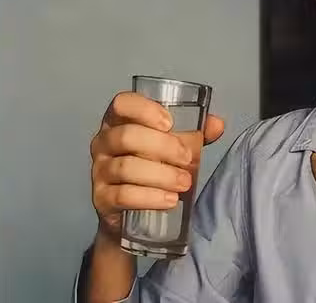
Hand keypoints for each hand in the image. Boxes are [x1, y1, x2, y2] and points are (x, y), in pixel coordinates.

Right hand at [90, 92, 224, 239]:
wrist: (134, 212)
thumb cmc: (154, 167)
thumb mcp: (175, 146)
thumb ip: (196, 133)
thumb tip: (216, 124)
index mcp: (120, 121)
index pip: (122, 103)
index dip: (144, 109)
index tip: (169, 123)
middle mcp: (104, 142)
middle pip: (126, 136)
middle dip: (162, 146)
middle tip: (188, 159)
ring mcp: (99, 171)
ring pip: (126, 167)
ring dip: (161, 175)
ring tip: (184, 182)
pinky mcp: (101, 199)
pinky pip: (122, 195)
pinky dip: (150, 197)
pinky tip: (170, 200)